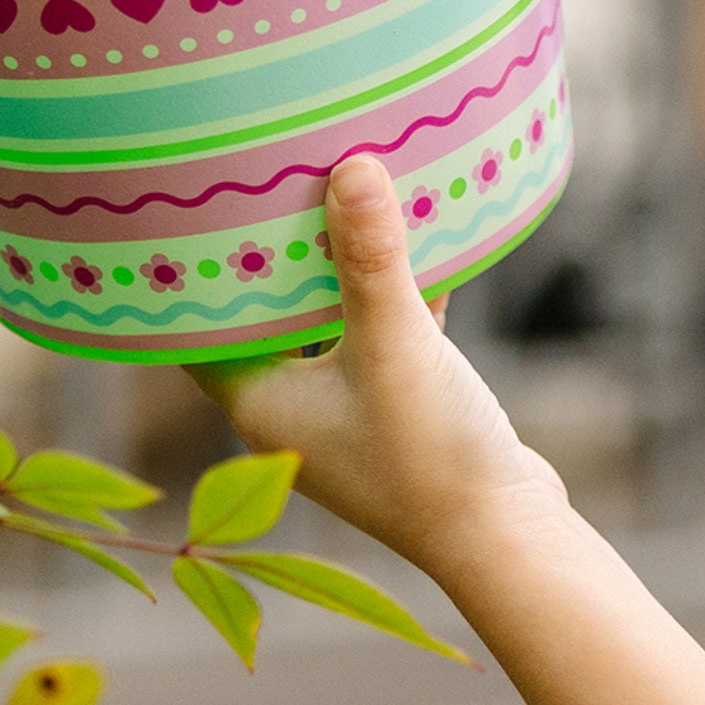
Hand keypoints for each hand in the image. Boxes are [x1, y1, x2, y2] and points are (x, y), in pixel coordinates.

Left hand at [194, 155, 566, 581]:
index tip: (199, 205)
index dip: (198, 269)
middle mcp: (292, 409)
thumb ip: (371, 258)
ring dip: (343, 266)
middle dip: (279, 251)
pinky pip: (384, 333)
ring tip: (346, 188)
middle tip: (276, 175)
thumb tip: (351, 167)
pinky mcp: (399, 409)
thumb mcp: (397, 344)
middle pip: (269, 313)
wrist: (507, 537)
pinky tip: (425, 234)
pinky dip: (397, 292)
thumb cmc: (431, 457)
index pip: (202, 326)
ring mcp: (347, 412)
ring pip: (331, 320)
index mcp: (260, 402)